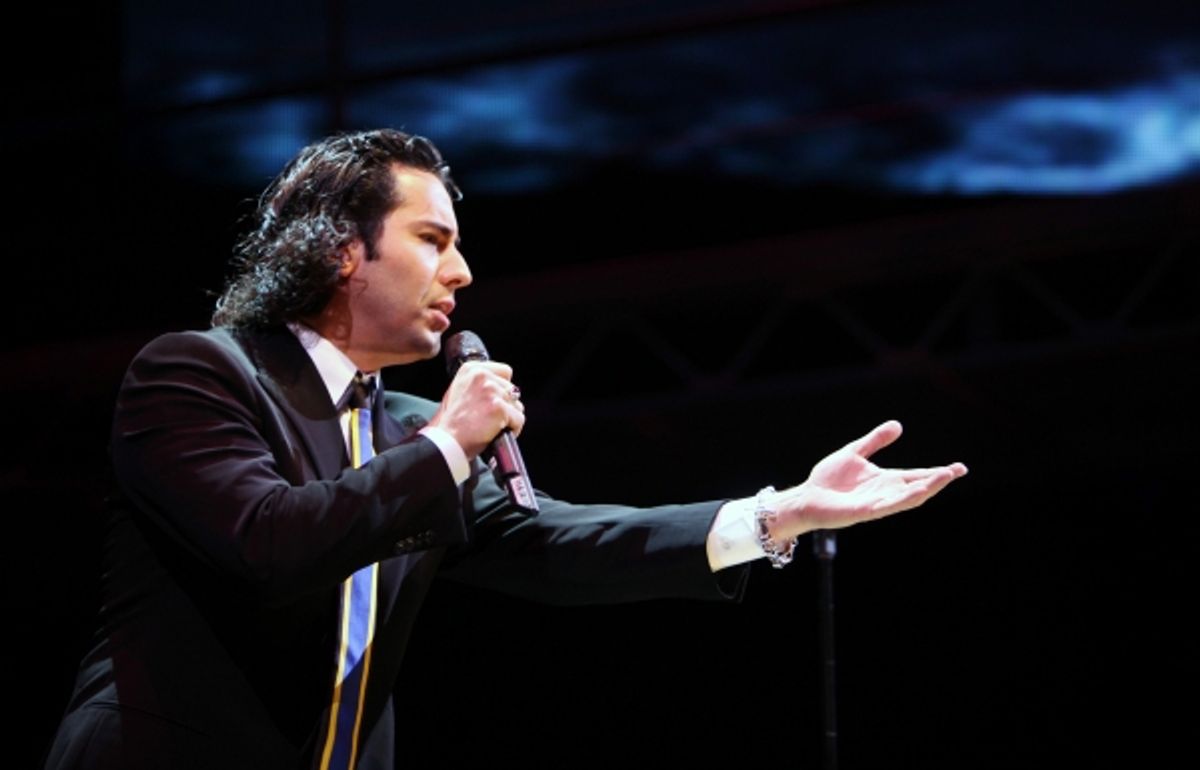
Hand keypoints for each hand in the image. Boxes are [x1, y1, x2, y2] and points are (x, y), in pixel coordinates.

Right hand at [427, 360, 524, 459]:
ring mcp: (491, 391)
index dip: (502, 389)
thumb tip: (501, 386)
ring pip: (517, 405)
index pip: (505, 371)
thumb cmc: (452, 422)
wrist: (447, 441)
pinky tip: (496, 432)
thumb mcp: (459, 391)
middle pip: (513, 390)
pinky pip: (519, 419)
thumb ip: (479, 384)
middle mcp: (482, 376)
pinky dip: (513, 429)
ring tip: (491, 425)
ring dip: (509, 418)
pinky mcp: (499, 407)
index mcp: (471, 369)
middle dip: (506, 405)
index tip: (492, 402)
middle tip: (488, 418)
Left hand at [769, 420, 966, 539]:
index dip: (936, 472)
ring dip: (926, 488)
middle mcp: (884, 493)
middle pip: (917, 487)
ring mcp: (876, 504)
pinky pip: (888, 506)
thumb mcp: (854, 453)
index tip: (959, 467)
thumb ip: (875, 441)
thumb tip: (898, 425)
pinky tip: (916, 491)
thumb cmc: (828, 479)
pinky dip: (903, 498)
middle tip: (958, 470)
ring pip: (907, 498)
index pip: (916, 476)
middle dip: (938, 480)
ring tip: (944, 477)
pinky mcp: (864, 512)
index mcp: (885, 480)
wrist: (806, 497)